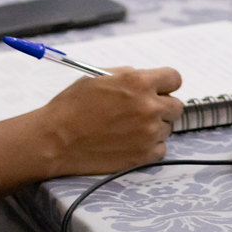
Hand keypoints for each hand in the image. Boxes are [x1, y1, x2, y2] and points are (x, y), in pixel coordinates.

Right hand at [34, 66, 183, 176]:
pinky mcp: (143, 156)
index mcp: (138, 82)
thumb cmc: (72, 106)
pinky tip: (130, 143)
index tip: (158, 90)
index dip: (165, 84)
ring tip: (128, 129)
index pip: (174, 78)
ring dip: (154, 128)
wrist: (55, 140)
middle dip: (162, 107)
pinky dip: (149, 147)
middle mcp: (148, 107)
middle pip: (176, 106)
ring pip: (167, 129)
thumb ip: (128, 75)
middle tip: (142, 112)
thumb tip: (145, 78)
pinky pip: (161, 149)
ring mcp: (148, 133)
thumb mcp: (99, 77)